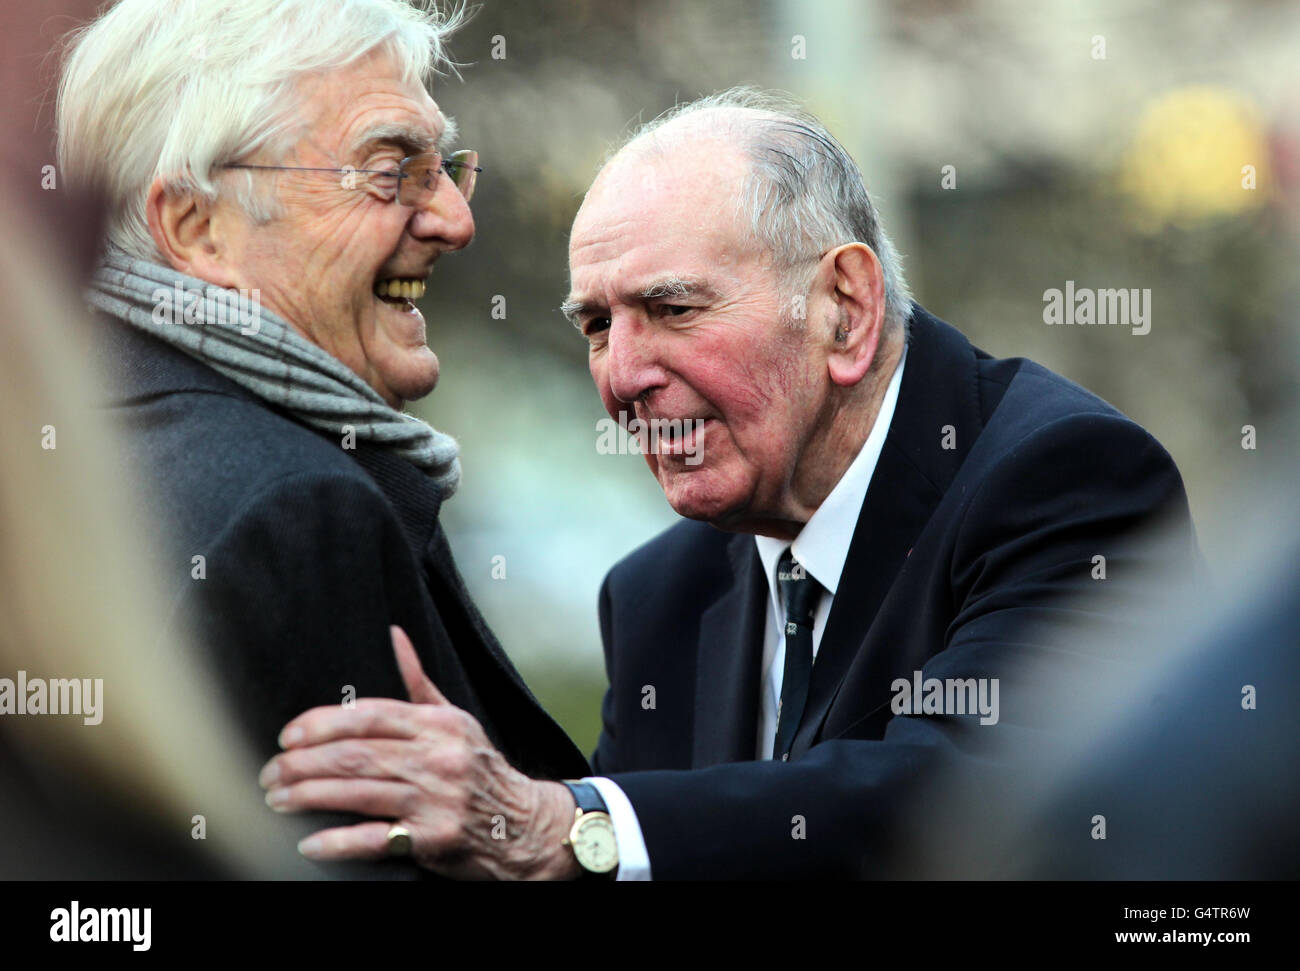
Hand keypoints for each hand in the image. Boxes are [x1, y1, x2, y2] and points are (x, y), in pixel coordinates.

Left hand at [259, 626, 580, 879]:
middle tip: (270, 772)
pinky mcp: (434, 839)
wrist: (524, 826)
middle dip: (303, 763)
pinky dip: (338, 841)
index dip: (323, 724)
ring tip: (276, 798)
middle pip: (356, 754)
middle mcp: (438, 758)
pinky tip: (308, 842)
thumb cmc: (480, 769)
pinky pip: (377, 839)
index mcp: (438, 725)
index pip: (370, 716)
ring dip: (309, 795)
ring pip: (359, 791)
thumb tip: (394, 635)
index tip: (288, 736)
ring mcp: (436, 799)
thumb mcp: (455, 719)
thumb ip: (418, 683)